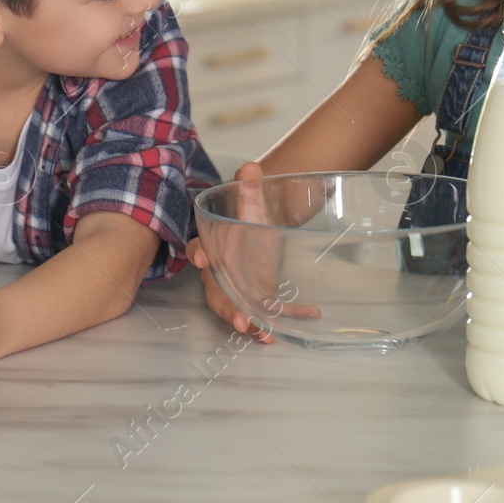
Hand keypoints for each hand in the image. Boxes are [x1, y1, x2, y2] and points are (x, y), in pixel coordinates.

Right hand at [189, 161, 318, 341]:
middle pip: (216, 292)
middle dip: (227, 308)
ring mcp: (238, 289)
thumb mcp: (251, 202)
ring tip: (264, 334)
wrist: (265, 231)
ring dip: (249, 322)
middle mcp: (221, 272)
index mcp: (214, 245)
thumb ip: (249, 187)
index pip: (199, 249)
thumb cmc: (250, 218)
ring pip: (236, 309)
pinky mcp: (257, 299)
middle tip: (240, 320)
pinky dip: (284, 317)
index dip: (198, 254)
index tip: (200, 259)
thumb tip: (251, 167)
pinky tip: (305, 316)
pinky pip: (267, 311)